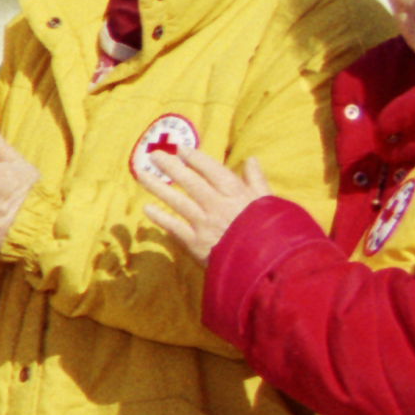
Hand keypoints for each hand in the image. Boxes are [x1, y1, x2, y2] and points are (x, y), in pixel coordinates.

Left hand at [142, 142, 282, 266]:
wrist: (268, 265)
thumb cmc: (272, 232)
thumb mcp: (270, 203)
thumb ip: (258, 181)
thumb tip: (250, 160)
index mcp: (236, 194)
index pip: (211, 170)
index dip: (195, 158)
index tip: (180, 149)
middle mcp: (217, 205)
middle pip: (190, 181)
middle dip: (170, 166)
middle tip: (154, 155)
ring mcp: (204, 223)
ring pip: (177, 200)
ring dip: (157, 187)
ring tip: (141, 174)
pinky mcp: (196, 243)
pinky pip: (174, 227)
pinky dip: (160, 218)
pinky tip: (147, 209)